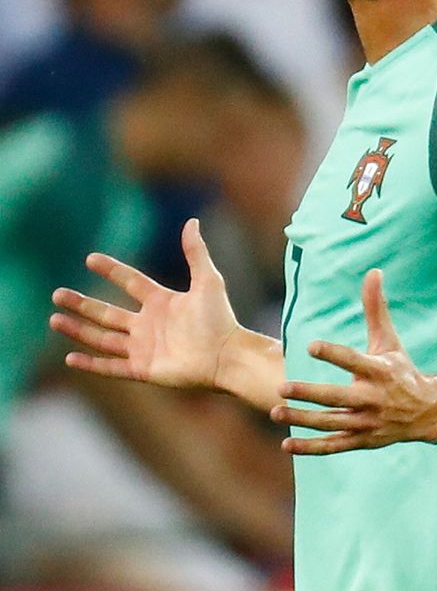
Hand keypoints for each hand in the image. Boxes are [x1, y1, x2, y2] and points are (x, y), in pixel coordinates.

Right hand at [51, 218, 239, 389]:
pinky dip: (91, 363)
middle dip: (82, 304)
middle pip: (107, 312)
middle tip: (57, 294)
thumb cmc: (220, 319)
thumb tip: (192, 221)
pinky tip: (70, 357)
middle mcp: (148, 324)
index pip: (130, 281)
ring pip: (103, 338)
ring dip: (79, 330)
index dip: (111, 270)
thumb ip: (196, 252)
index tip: (90, 258)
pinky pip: (111, 367)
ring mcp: (144, 348)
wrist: (227, 356)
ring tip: (54, 320)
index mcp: (162, 301)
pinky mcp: (143, 369)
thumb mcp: (207, 280)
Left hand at [271, 269, 436, 454]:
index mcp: (379, 371)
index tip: (310, 346)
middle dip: (310, 394)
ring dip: (303, 421)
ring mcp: (367, 424)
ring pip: (331, 424)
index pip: (353, 361)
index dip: (333, 354)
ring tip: (275, 412)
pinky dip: (310, 448)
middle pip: (338, 398)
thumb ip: (375, 308)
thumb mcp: (388, 339)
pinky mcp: (362, 441)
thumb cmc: (400, 369)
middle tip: (282, 387)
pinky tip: (285, 444)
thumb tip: (373, 271)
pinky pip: (333, 447)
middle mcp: (372, 399)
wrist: (426, 412)